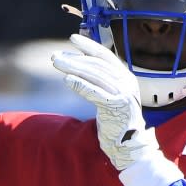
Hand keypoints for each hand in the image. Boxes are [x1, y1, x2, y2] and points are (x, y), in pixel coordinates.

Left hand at [51, 33, 159, 170]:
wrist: (129, 147)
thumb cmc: (116, 122)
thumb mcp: (111, 96)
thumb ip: (101, 81)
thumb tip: (80, 63)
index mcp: (126, 77)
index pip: (106, 56)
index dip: (89, 46)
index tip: (72, 39)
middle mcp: (127, 83)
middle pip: (97, 65)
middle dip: (75, 58)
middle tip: (55, 56)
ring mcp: (123, 94)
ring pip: (95, 75)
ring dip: (74, 68)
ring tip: (56, 64)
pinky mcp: (117, 107)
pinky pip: (96, 93)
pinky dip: (81, 85)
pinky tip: (67, 80)